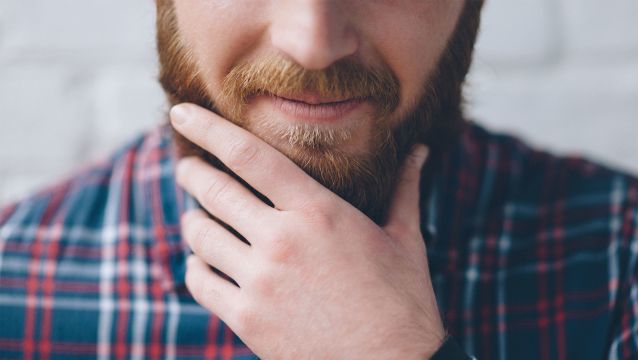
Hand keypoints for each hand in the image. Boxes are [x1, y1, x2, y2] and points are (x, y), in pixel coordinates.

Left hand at [171, 103, 444, 359]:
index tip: (182, 112)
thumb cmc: (402, 302)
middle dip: (192, 172)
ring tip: (197, 216)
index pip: (248, 155)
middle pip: (214, 191)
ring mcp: (260, 281)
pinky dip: (196, 267)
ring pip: (200, 236)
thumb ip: (404, 188)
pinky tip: (204, 262)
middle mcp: (281, 240)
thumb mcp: (405, 239)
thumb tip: (422, 150)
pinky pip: (200, 282)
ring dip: (194, 221)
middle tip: (187, 166)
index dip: (208, 128)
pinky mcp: (247, 319)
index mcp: (318, 212)